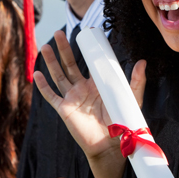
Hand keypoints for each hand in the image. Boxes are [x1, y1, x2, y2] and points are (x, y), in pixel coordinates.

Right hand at [34, 31, 146, 160]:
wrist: (111, 145)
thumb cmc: (122, 123)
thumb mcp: (131, 98)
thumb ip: (136, 81)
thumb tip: (142, 62)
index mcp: (97, 84)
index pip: (88, 62)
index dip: (84, 49)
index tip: (83, 34)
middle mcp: (82, 88)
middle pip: (69, 64)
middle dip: (64, 49)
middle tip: (59, 32)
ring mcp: (72, 98)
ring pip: (58, 76)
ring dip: (51, 61)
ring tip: (46, 47)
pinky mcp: (64, 109)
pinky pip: (51, 96)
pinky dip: (43, 86)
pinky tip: (37, 74)